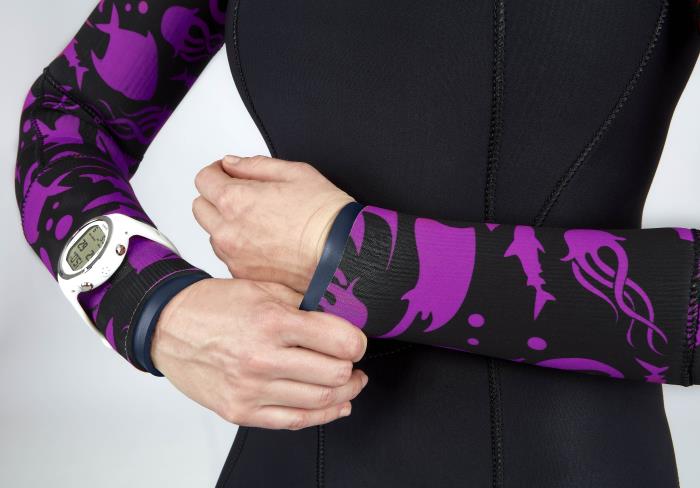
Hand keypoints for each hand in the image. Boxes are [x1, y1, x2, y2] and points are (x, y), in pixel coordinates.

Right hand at [151, 277, 368, 429]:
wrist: (168, 327)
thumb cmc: (214, 306)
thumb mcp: (262, 288)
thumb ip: (303, 303)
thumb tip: (340, 316)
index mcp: (272, 321)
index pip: (339, 341)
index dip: (357, 342)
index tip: (357, 341)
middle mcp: (263, 358)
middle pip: (335, 374)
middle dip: (353, 369)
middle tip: (354, 363)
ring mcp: (251, 389)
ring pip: (319, 400)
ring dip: (345, 393)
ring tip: (350, 383)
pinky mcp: (240, 411)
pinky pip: (293, 421)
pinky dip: (322, 416)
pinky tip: (335, 407)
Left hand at [192, 155, 354, 292]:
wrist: (342, 255)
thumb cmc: (325, 216)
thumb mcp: (295, 172)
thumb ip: (255, 165)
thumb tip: (233, 164)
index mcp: (235, 200)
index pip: (203, 179)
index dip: (217, 172)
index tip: (228, 173)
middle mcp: (228, 230)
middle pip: (201, 207)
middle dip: (217, 197)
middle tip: (242, 195)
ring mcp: (234, 256)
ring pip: (213, 233)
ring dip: (226, 224)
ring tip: (258, 221)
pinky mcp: (244, 274)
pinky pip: (228, 256)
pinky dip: (238, 247)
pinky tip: (263, 241)